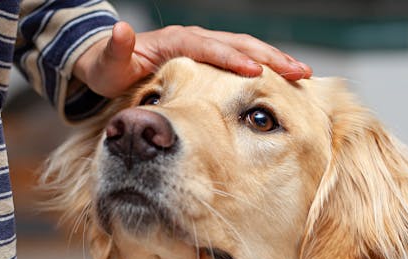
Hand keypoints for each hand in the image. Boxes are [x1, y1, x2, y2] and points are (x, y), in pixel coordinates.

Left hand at [73, 22, 312, 97]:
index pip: (212, 48)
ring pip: (246, 49)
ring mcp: (205, 47)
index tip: (256, 72)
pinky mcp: (210, 58)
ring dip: (274, 60)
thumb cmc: (112, 70)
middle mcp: (196, 39)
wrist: (113, 65)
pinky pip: (241, 58)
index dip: (233, 59)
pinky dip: (263, 66)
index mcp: (177, 41)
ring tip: (300, 73)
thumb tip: (121, 30)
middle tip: (298, 72)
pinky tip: (280, 78)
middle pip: (239, 44)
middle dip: (269, 57)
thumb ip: (115, 51)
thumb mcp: (108, 64)